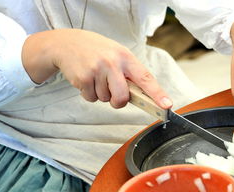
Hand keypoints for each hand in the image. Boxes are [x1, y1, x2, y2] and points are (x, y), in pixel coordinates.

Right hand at [22, 29, 171, 108]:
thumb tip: (143, 96)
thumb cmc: (97, 51)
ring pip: (106, 99)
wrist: (66, 43)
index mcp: (126, 57)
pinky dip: (89, 94)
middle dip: (118, 102)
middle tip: (114, 95)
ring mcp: (97, 70)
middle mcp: (113, 63)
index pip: (145, 78)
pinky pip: (92, 98)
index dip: (157, 94)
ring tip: (96, 77)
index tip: (166, 105)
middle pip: (122, 97)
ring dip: (101, 94)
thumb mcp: (116, 55)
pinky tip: (86, 79)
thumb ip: (129, 73)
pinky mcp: (83, 78)